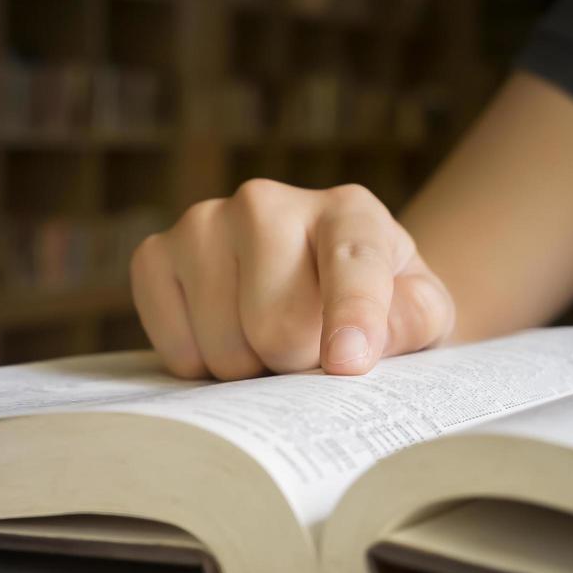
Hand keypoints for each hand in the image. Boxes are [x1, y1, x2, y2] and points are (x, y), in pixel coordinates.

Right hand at [130, 179, 454, 379]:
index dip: (351, 317)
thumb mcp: (418, 313)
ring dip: (249, 369)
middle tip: (307, 353)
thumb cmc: (373, 304)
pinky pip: (175, 348)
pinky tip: (223, 338)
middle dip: (296, 364)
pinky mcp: (155, 254)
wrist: (307, 285)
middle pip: (277, 328)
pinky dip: (201, 366)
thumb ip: (411, 322)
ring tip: (266, 344)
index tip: (347, 362)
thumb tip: (360, 344)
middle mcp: (267, 202)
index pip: (352, 265)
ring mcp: (203, 223)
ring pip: (224, 346)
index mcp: (348, 212)